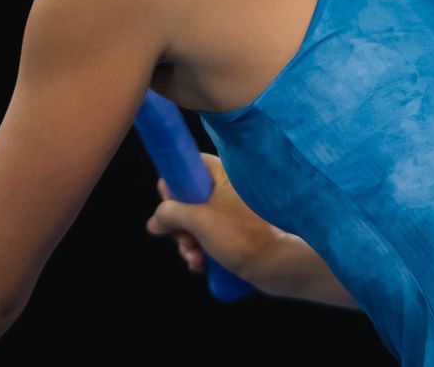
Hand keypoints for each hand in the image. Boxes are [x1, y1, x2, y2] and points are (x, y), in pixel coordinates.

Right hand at [145, 153, 279, 280]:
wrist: (278, 266)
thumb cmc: (242, 237)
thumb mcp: (198, 221)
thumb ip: (170, 214)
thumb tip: (155, 221)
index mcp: (222, 174)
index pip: (188, 166)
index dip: (174, 186)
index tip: (169, 207)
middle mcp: (227, 189)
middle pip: (187, 199)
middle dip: (179, 226)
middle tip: (183, 240)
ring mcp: (232, 212)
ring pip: (196, 223)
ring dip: (188, 243)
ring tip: (194, 258)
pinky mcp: (236, 233)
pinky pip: (209, 238)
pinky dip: (201, 251)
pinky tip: (201, 265)